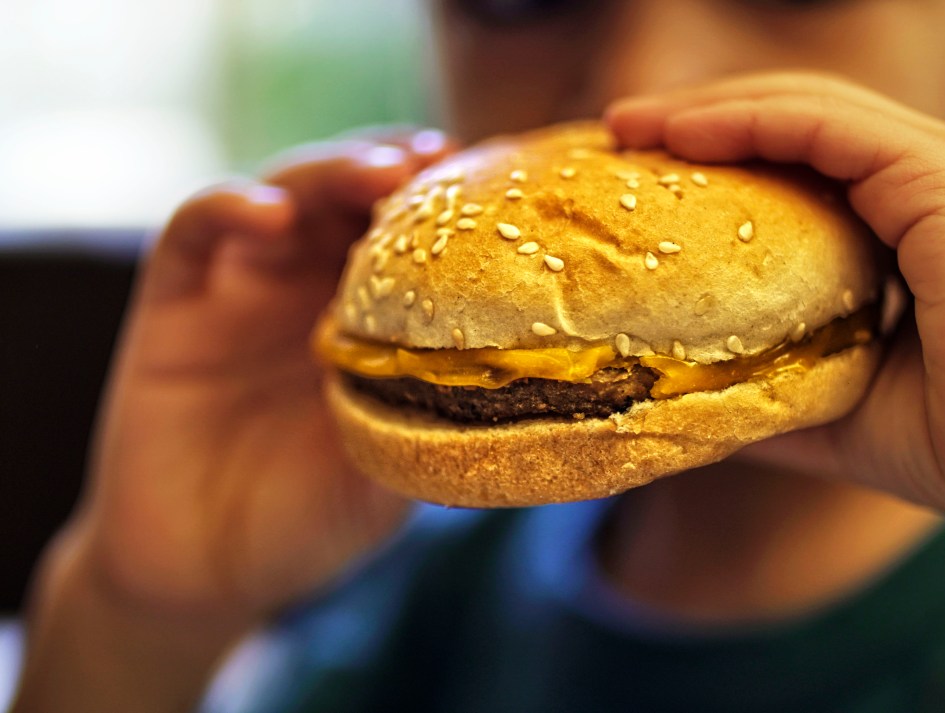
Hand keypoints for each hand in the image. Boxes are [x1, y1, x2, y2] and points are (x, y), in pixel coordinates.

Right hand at [67, 131, 455, 622]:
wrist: (203, 573)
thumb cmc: (311, 520)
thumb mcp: (391, 467)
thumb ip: (435, 413)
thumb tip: (533, 380)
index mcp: (371, 317)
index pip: (414, 235)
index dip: (453, 205)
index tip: (498, 186)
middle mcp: (312, 286)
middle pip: (357, 196)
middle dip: (400, 169)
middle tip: (441, 163)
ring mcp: (244, 286)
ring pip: (289, 191)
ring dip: (333, 172)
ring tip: (379, 174)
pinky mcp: (175, 299)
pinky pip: (195, 229)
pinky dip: (231, 206)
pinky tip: (273, 215)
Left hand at [607, 74, 944, 525]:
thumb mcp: (838, 407)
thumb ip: (771, 392)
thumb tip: (687, 404)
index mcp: (914, 220)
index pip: (803, 159)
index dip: (722, 154)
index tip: (643, 172)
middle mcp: (929, 179)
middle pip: (794, 118)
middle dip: (701, 119)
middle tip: (618, 134)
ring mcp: (939, 167)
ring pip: (803, 106)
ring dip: (708, 109)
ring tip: (627, 126)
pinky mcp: (939, 175)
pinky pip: (822, 124)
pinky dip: (747, 120)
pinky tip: (680, 134)